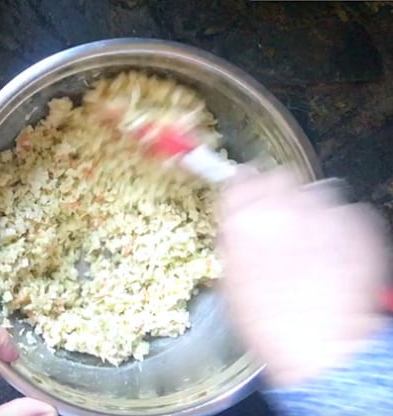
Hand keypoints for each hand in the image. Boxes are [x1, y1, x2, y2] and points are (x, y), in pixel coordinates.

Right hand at [217, 168, 390, 386]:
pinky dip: (340, 227)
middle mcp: (284, 208)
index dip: (244, 187)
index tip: (247, 194)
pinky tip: (333, 254)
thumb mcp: (231, 281)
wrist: (320, 348)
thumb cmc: (269, 324)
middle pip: (280, 175)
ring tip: (312, 240)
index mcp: (244, 220)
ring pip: (317, 190)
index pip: (240, 178)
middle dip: (280, 191)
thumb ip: (233, 240)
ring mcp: (325, 214)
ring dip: (311, 208)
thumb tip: (236, 223)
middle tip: (282, 217)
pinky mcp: (359, 225)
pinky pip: (347, 212)